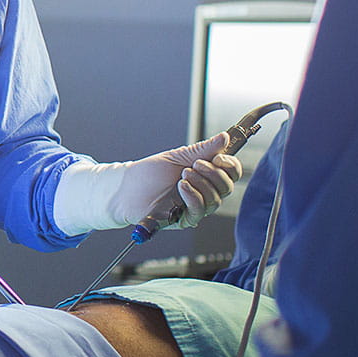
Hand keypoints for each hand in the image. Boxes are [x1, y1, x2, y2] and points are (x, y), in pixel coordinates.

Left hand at [54, 133, 243, 234]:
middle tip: (194, 165)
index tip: (219, 157)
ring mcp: (195, 207)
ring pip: (215, 199)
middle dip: (213, 173)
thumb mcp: (177, 157)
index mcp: (205, 176)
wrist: (126, 188)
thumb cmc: (149, 173)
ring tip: (183, 175)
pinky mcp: (184, 219)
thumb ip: (202, 149)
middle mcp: (204, 192)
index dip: (230, 165)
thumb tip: (225, 137)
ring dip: (201, 184)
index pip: (231, 173)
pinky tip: (182, 187)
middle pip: (227, 186)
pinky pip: (199, 211)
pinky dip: (193, 197)